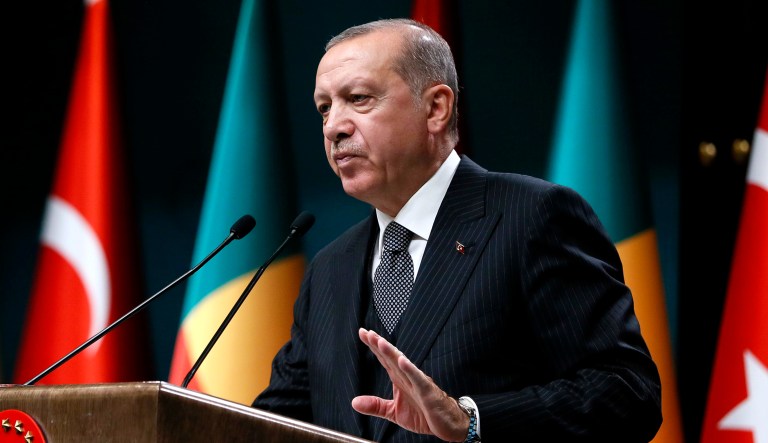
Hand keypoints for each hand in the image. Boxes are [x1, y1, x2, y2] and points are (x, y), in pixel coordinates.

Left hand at [351, 328, 468, 441]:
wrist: (447, 424)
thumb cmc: (423, 414)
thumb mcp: (393, 412)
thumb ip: (375, 405)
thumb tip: (354, 402)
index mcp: (399, 379)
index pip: (384, 359)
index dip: (373, 346)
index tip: (363, 333)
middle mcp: (407, 377)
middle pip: (391, 357)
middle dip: (379, 345)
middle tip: (367, 333)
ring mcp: (418, 383)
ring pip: (403, 365)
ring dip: (391, 353)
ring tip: (380, 342)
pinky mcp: (428, 392)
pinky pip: (418, 379)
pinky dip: (410, 369)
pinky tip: (402, 361)